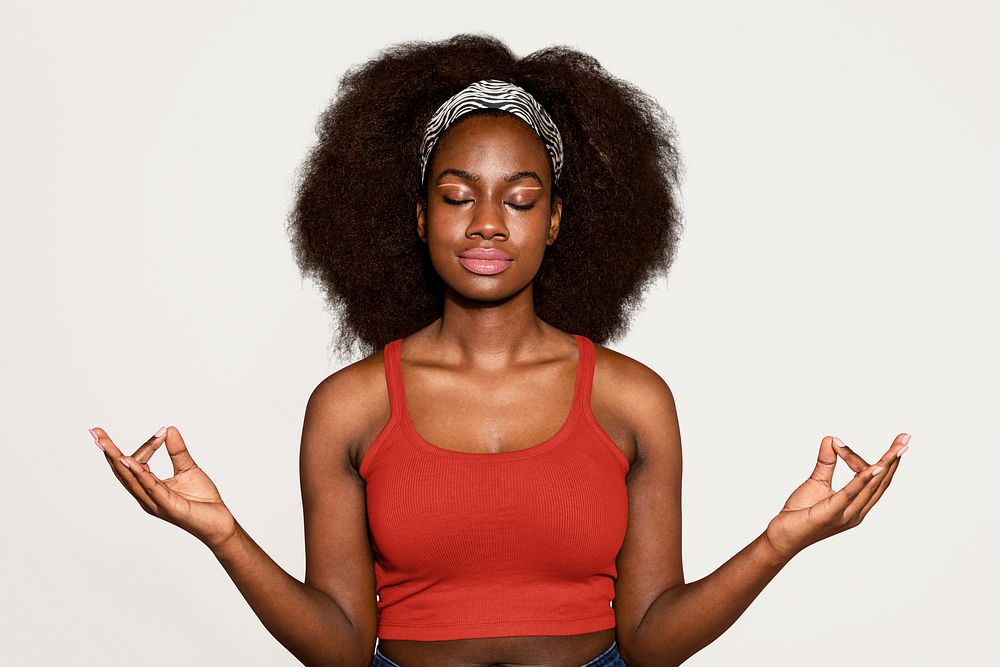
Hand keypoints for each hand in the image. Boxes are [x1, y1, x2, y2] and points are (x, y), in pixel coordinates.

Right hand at [91, 425, 237, 549]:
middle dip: (108, 451)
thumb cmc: (202, 501)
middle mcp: (147, 496)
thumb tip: (169, 428)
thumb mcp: (188, 469)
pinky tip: (128, 460)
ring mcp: (155, 502)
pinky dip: (138, 473)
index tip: (162, 431)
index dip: (147, 445)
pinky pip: (150, 487)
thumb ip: (177, 451)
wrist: (220, 523)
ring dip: (117, 460)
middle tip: (95, 432)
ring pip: (131, 479)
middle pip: (122, 471)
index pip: (137, 462)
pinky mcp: (168, 506)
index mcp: (150, 487)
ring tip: (104, 443)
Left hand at [763, 433, 909, 560]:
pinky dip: (864, 479)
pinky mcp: (831, 514)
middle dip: (894, 459)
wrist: (782, 537)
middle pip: (881, 482)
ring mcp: (846, 514)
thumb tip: (831, 439)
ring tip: (898, 448)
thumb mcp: (816, 482)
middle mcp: (856, 511)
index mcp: (856, 506)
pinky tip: (876, 467)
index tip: (838, 442)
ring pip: (871, 486)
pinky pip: (850, 493)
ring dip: (886, 465)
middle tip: (906, 438)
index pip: (870, 478)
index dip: (859, 457)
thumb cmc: (800, 513)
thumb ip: (826, 462)